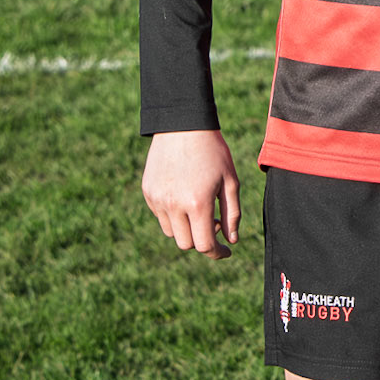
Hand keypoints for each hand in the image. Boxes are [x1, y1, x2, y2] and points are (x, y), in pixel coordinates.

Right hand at [142, 130, 240, 258]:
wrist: (183, 126)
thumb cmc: (213, 152)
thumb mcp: (230, 180)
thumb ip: (232, 213)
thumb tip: (231, 240)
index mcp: (197, 204)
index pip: (204, 245)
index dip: (216, 253)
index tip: (225, 251)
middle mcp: (173, 206)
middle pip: (186, 243)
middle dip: (202, 239)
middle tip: (214, 221)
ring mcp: (157, 200)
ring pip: (172, 232)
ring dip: (187, 228)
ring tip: (199, 206)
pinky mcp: (148, 193)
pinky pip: (160, 215)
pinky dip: (173, 214)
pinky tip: (184, 193)